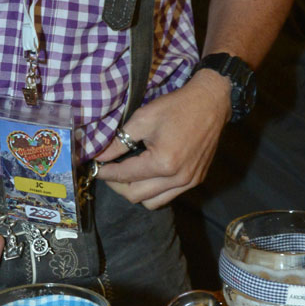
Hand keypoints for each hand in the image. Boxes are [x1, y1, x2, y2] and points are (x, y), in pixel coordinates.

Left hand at [94, 70, 230, 208]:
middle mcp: (178, 178)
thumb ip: (119, 142)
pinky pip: (169, 196)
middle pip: (136, 196)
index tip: (94, 168)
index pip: (125, 176)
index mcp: (163, 163)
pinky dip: (154, 190)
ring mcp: (190, 182)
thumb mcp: (143, 119)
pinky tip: (147, 174)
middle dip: (117, 185)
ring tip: (128, 175)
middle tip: (109, 171)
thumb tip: (100, 156)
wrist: (210, 103)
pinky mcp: (197, 180)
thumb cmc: (176, 107)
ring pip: (153, 202)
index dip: (106, 173)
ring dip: (136, 192)